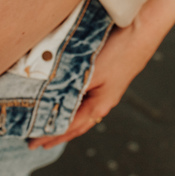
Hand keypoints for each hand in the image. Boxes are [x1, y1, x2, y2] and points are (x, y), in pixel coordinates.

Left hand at [26, 21, 159, 149]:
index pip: (69, 126)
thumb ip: (69, 89)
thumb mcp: (89, 73)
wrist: (140, 31)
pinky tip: (67, 105)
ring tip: (50, 130)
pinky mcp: (106, 80)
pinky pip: (84, 101)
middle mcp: (103, 103)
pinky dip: (72, 108)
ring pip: (81, 114)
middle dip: (56, 135)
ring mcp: (106, 92)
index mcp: (99, 105)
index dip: (50, 135)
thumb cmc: (117, 52)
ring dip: (64, 123)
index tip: (34, 143)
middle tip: (36, 144)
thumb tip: (47, 101)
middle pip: (76, 125)